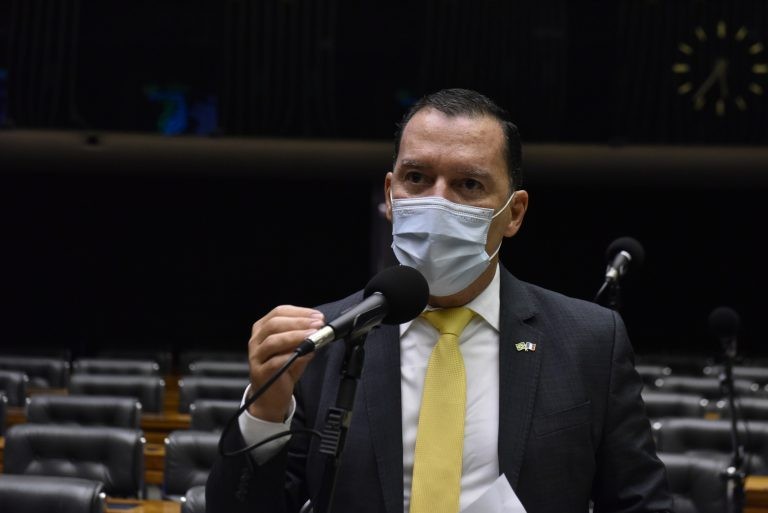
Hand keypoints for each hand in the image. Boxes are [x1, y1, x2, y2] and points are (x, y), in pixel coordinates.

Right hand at [246, 305, 324, 421]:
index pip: (279, 312)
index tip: (317, 316)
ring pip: (272, 341)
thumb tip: (320, 330)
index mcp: (263, 329)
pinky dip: (292, 357)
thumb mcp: (295, 349)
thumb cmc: (283, 368)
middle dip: (299, 322)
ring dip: (295, 336)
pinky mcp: (260, 372)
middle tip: (317, 325)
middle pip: (274, 324)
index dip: (299, 312)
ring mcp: (256, 356)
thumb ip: (304, 339)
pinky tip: (306, 354)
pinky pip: (275, 362)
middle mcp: (256, 340)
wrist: (271, 396)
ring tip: (312, 337)